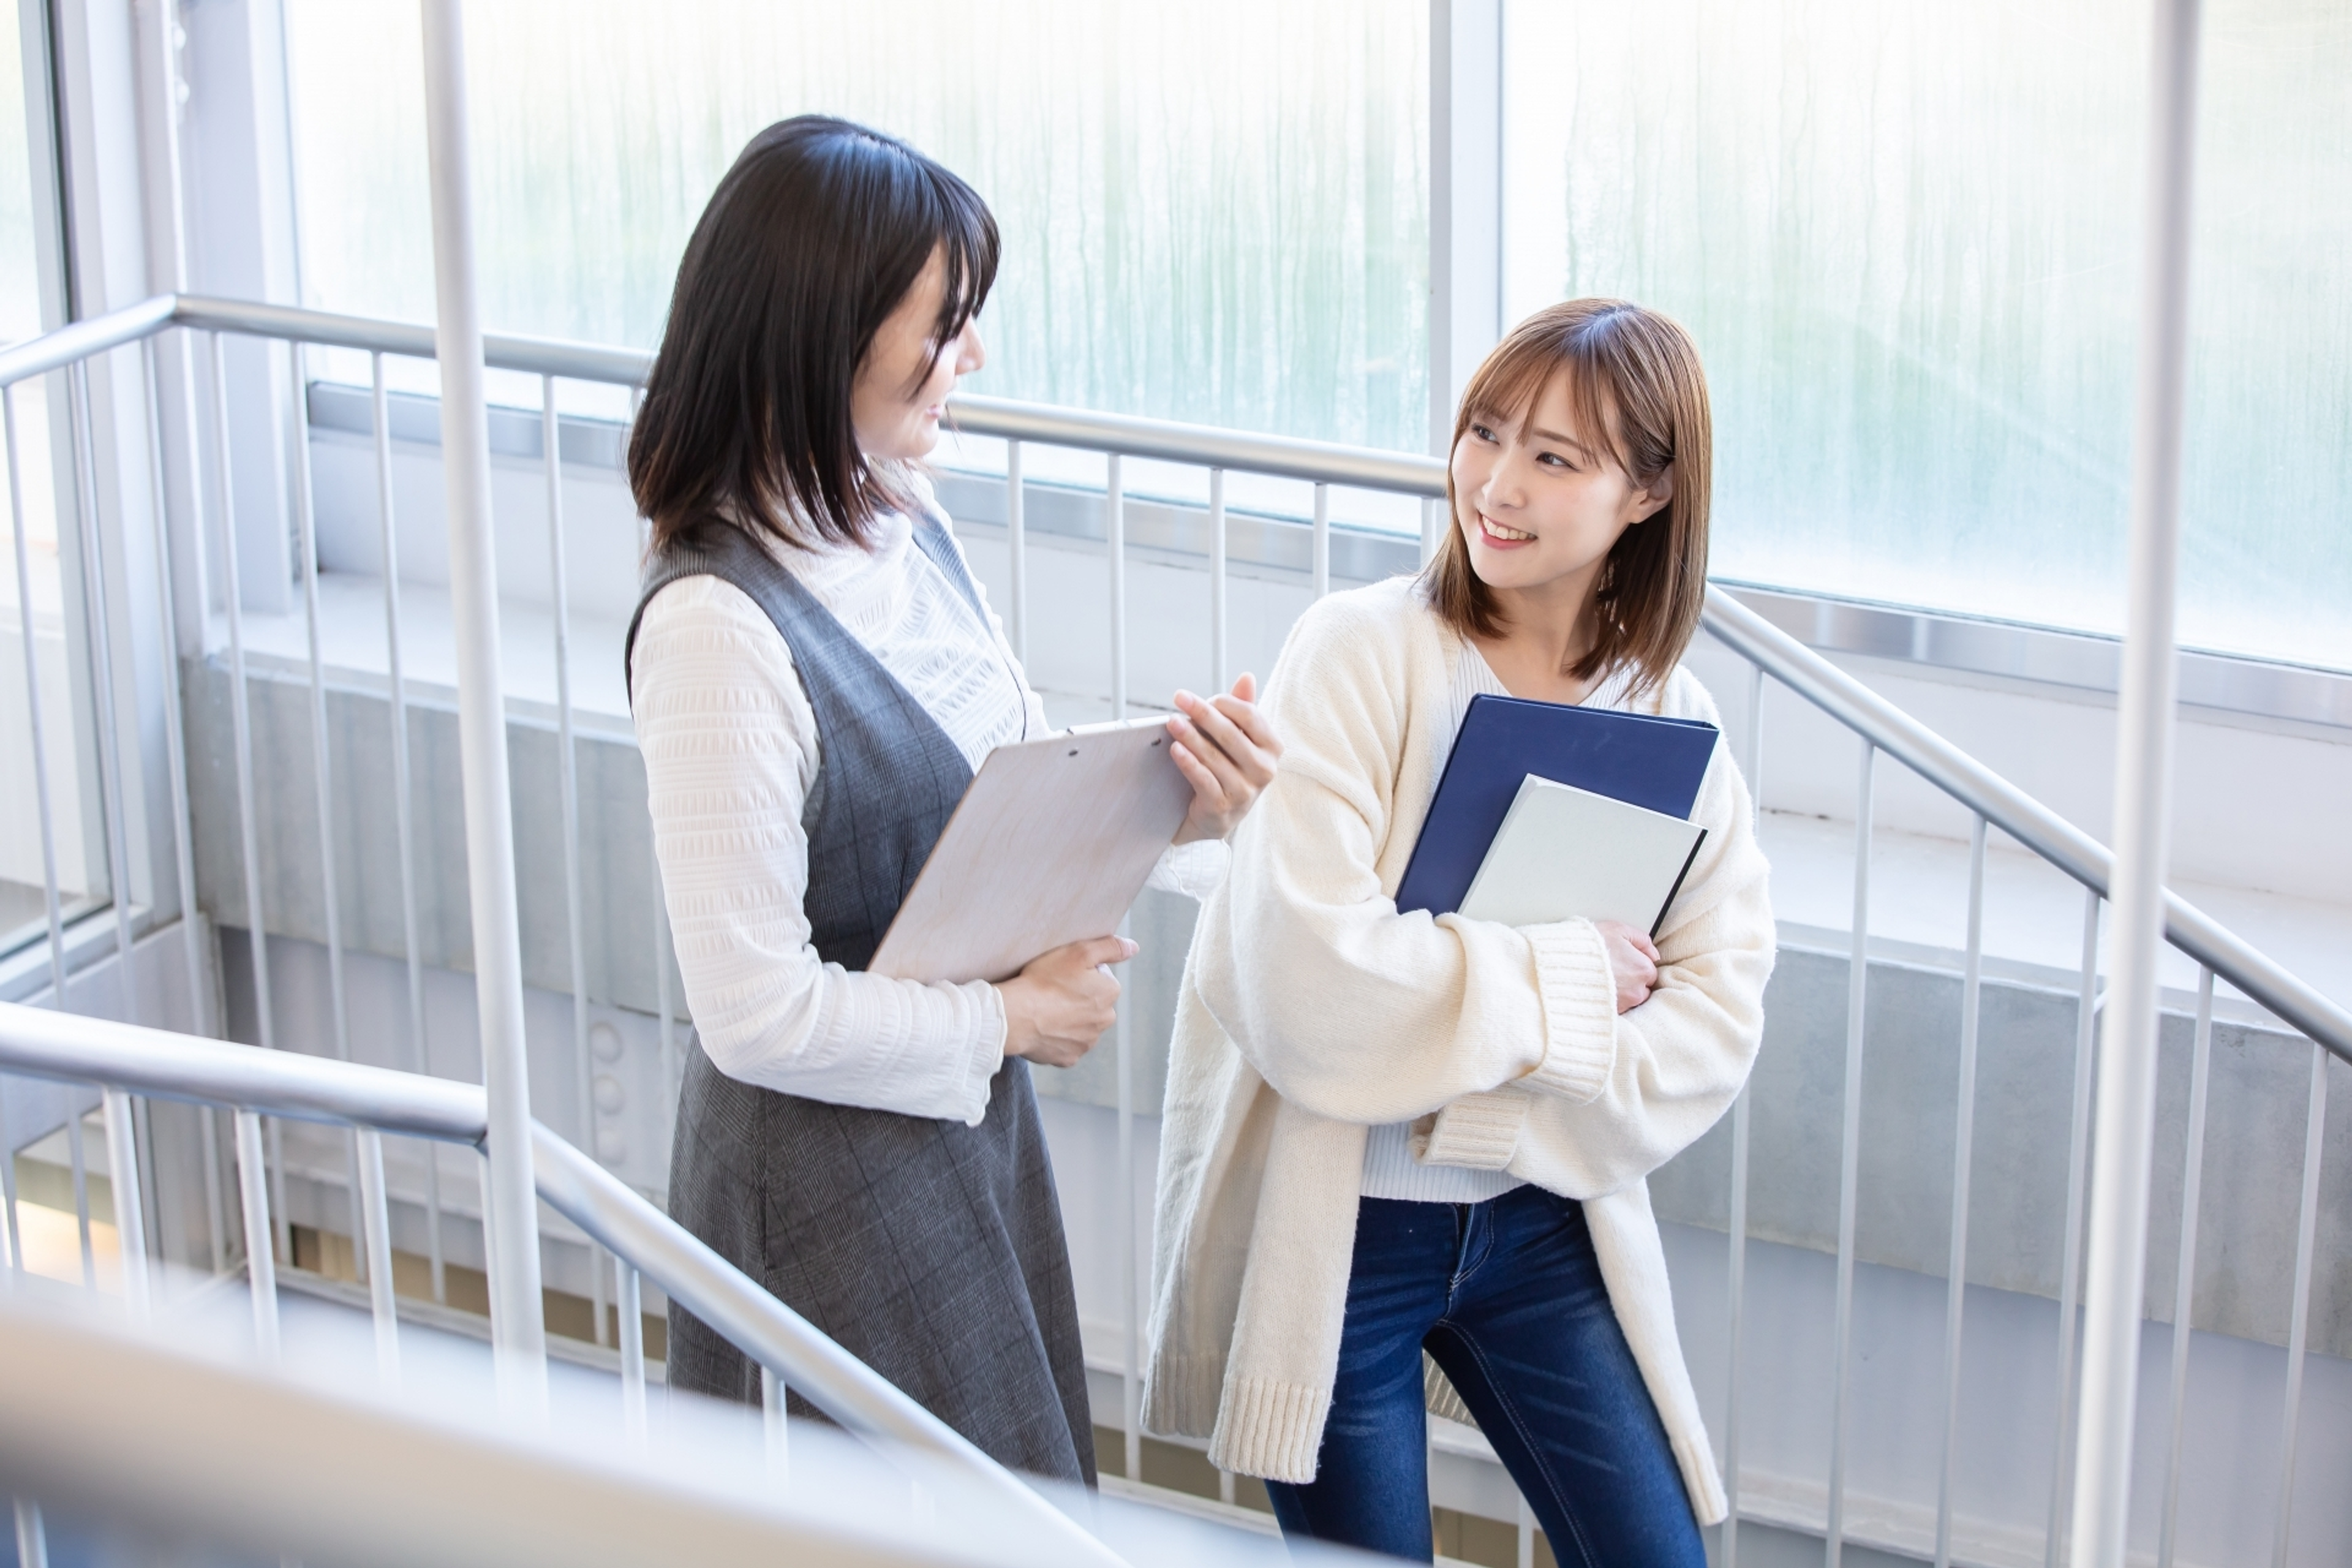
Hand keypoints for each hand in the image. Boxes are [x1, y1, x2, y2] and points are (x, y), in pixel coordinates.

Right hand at [998, 935, 1136, 1067]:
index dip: (1080, 972)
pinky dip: (1057, 1037)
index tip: (1062, 973)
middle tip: (1053, 991)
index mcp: (1110, 993)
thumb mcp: (1079, 952)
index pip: (1100, 977)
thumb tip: (1133, 948)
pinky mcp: (1069, 1058)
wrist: (1016, 1016)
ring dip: (1068, 1018)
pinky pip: (1066, 1045)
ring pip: (1081, 1025)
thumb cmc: (1045, 981)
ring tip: (1046, 1009)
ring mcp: (1087, 1042)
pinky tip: (1043, 1027)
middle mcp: (1105, 1020)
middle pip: (1093, 1003)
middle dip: (1077, 997)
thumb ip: (1111, 947)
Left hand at [1167, 674, 1283, 844]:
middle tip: (1179, 697)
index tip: (1202, 697)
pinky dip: (1188, 763)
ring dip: (1190, 736)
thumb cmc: (1228, 768)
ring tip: (1172, 721)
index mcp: (1273, 747)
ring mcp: (1245, 791)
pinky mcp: (1223, 807)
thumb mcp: (1238, 739)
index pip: (1250, 716)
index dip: (1225, 703)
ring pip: (1214, 756)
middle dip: (1202, 713)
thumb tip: (1246, 677)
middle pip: (1230, 734)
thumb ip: (1242, 709)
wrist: (1217, 815)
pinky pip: (1204, 780)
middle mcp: (1265, 770)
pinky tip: (1175, 749)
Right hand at [1594, 920, 1658, 1012]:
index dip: (1636, 963)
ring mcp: (1623, 1004)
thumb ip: (1641, 939)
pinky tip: (1598, 989)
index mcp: (1643, 969)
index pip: (1650, 970)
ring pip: (1629, 999)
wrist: (1563, 965)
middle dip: (1631, 980)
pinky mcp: (1608, 1013)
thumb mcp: (1618, 929)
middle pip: (1642, 987)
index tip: (1623, 959)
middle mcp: (1637, 990)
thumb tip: (1653, 953)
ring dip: (1621, 991)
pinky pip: (1615, 1008)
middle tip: (1613, 969)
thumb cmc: (1590, 946)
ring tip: (1603, 980)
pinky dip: (1609, 1000)